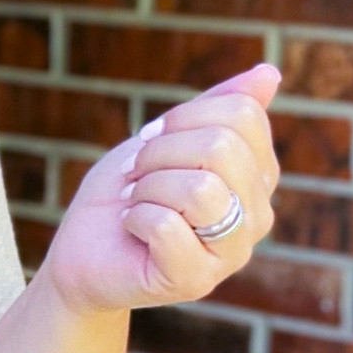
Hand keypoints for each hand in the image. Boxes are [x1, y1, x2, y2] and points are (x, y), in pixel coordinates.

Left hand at [42, 64, 279, 317]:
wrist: (83, 254)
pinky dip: (135, 218)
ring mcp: (233, 252)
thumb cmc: (126, 194)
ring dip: (148, 188)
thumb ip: (218, 108)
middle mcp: (258, 215)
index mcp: (258, 175)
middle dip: (159, 153)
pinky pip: (166, 225)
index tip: (151, 143)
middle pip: (222, 146)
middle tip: (138, 177)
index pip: (241, 113)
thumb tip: (269, 73)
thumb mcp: (166, 139)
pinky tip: (133, 231)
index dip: (181, 119)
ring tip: (137, 204)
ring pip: (200, 188)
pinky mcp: (196, 280)